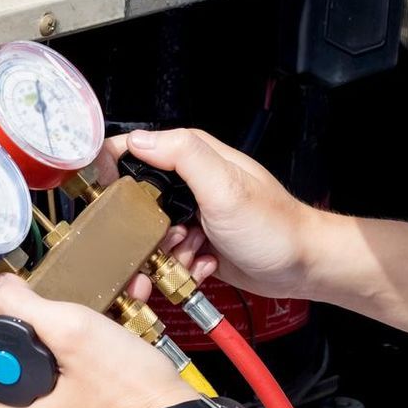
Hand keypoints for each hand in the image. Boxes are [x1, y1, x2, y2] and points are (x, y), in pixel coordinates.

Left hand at [0, 274, 199, 407]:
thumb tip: (0, 288)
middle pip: (20, 359)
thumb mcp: (74, 332)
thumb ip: (26, 306)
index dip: (14, 321)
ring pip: (50, 368)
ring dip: (74, 340)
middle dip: (50, 327)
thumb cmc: (132, 392)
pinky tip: (109, 344)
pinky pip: (70, 384)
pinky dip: (87, 361)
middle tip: (79, 321)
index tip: (45, 312)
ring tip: (101, 326)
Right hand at [103, 127, 323, 303]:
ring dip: (166, 250)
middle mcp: (190, 181)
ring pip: (151, 232)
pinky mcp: (197, 240)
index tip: (105, 193)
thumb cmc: (273, 226)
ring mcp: (193, 212)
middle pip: (136, 198)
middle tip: (167, 236)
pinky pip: (170, 254)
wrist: (302, 267)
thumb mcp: (225, 187)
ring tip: (193, 252)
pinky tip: (204, 265)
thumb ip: (183, 156)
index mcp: (193, 156)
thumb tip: (138, 140)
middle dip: (144, 226)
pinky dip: (182, 265)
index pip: (135, 148)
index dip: (112, 167)